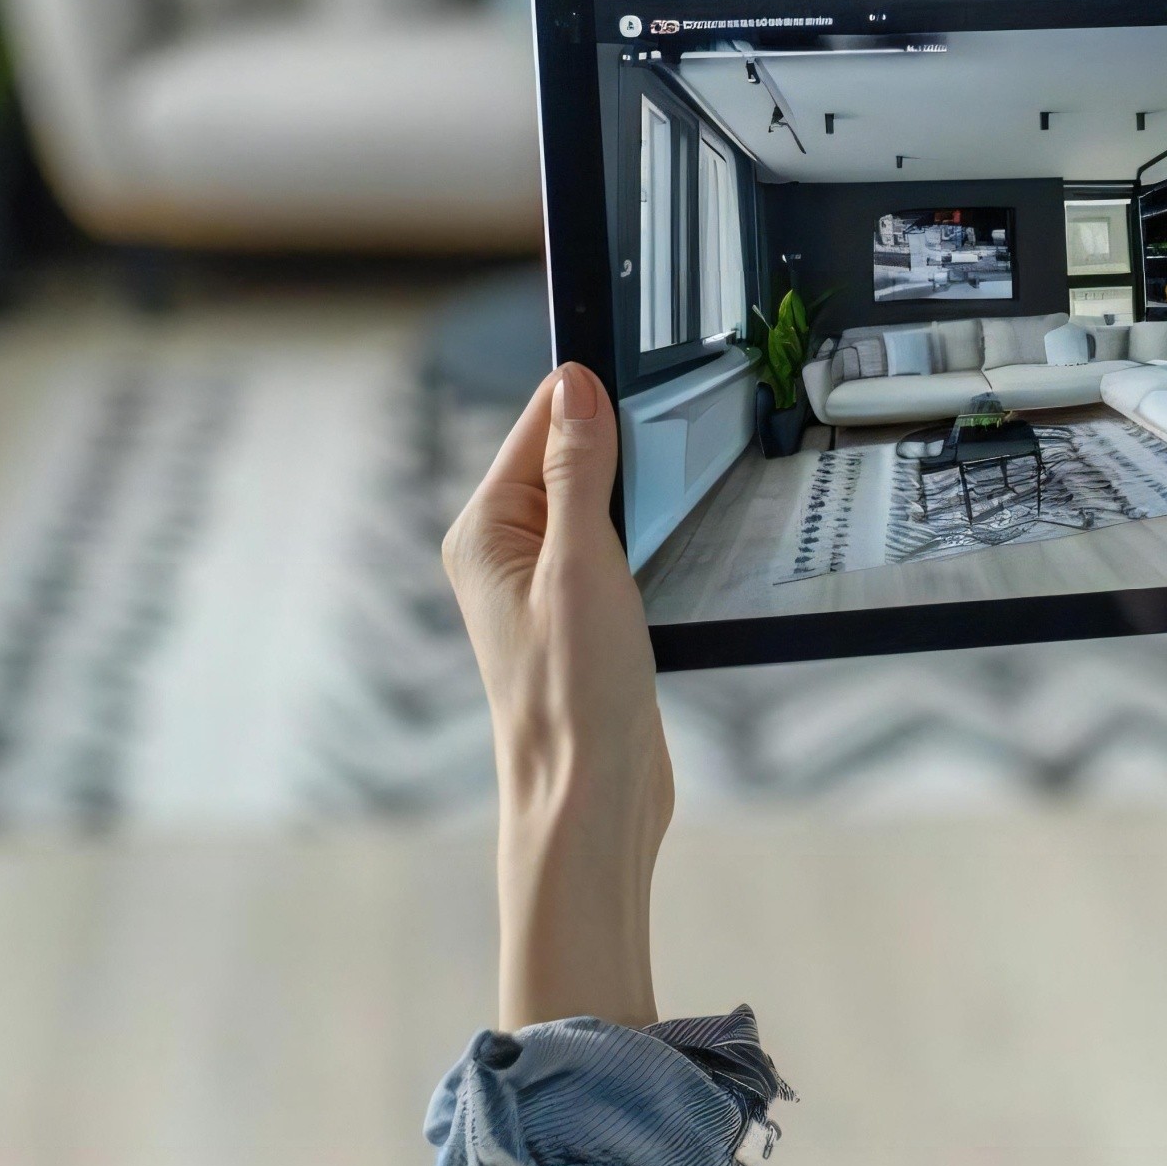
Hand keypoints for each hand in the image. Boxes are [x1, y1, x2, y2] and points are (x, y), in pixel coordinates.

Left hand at [443, 363, 670, 1030]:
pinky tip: (681, 544)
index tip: (654, 369)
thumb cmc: (573, 693)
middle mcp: (506, 553)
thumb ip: (577, 470)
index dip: (594, 398)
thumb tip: (575, 385)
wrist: (593, 795)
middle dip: (626, 447)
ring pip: (603, 503)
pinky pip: (622, 546)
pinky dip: (652, 537)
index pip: (538, 426)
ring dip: (644, 497)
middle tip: (683, 439)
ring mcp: (546, 585)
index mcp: (483, 532)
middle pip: (571, 458)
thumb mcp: (581, 564)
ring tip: (683, 498)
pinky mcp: (585, 615)